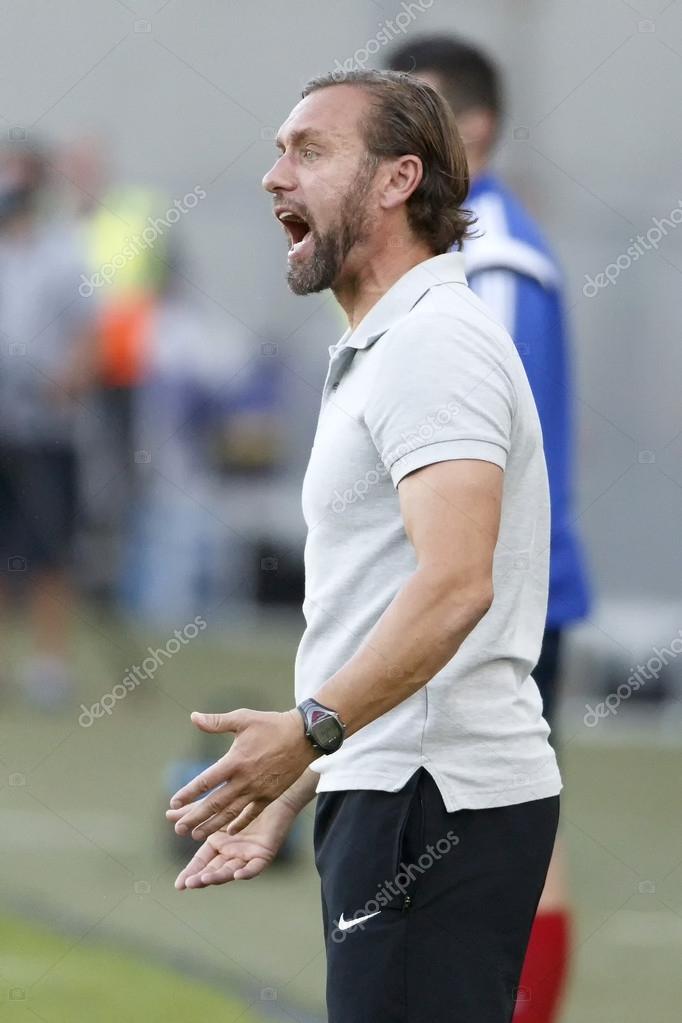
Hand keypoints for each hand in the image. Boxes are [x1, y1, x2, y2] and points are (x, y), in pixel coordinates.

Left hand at [165, 707, 315, 841]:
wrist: (305, 736)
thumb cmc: (272, 724)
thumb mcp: (243, 718)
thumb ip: (217, 722)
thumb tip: (193, 717)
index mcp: (235, 761)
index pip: (206, 780)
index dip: (189, 792)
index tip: (174, 801)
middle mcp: (244, 779)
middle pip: (215, 803)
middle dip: (196, 817)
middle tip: (179, 829)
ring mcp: (258, 790)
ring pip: (231, 813)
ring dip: (212, 825)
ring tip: (197, 835)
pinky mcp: (270, 795)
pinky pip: (252, 813)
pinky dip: (239, 823)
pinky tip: (228, 831)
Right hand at [174, 797, 295, 890]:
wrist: (270, 790)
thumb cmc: (243, 798)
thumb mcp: (214, 805)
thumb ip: (193, 812)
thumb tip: (168, 815)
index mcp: (218, 844)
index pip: (201, 862)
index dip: (190, 873)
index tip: (178, 885)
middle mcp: (231, 853)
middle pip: (213, 870)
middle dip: (201, 878)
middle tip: (189, 884)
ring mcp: (246, 855)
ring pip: (231, 871)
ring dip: (218, 877)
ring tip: (204, 879)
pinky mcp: (263, 854)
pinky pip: (255, 867)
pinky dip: (246, 872)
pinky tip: (238, 875)